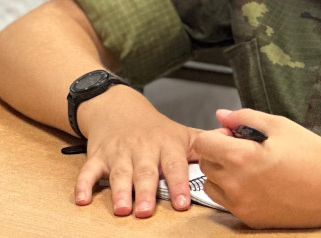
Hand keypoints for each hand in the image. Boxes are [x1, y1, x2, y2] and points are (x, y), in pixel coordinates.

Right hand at [73, 85, 200, 217]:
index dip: (179, 184)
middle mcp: (143, 149)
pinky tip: (82, 200)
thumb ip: (209, 143)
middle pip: (145, 172)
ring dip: (119, 192)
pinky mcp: (98, 157)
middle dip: (146, 192)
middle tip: (146, 211)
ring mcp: (119, 153)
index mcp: (167, 145)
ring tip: (121, 209)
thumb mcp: (184, 132)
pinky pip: (89, 171)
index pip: (175, 165)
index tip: (182, 203)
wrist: (120, 109)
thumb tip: (238, 143)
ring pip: (119, 174)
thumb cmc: (157, 129)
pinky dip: (83, 185)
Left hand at [195, 108, 320, 227]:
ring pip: (212, 185)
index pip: (204, 143)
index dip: (217, 134)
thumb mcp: (281, 126)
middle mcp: (236, 184)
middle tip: (246, 148)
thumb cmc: (314, 155)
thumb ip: (246, 117)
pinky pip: (228, 202)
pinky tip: (259, 183)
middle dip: (219, 153)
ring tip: (251, 167)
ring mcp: (242, 205)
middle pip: (205, 164)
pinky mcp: (250, 219)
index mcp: (242, 157)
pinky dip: (235, 191)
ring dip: (223, 174)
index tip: (234, 134)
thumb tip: (222, 115)